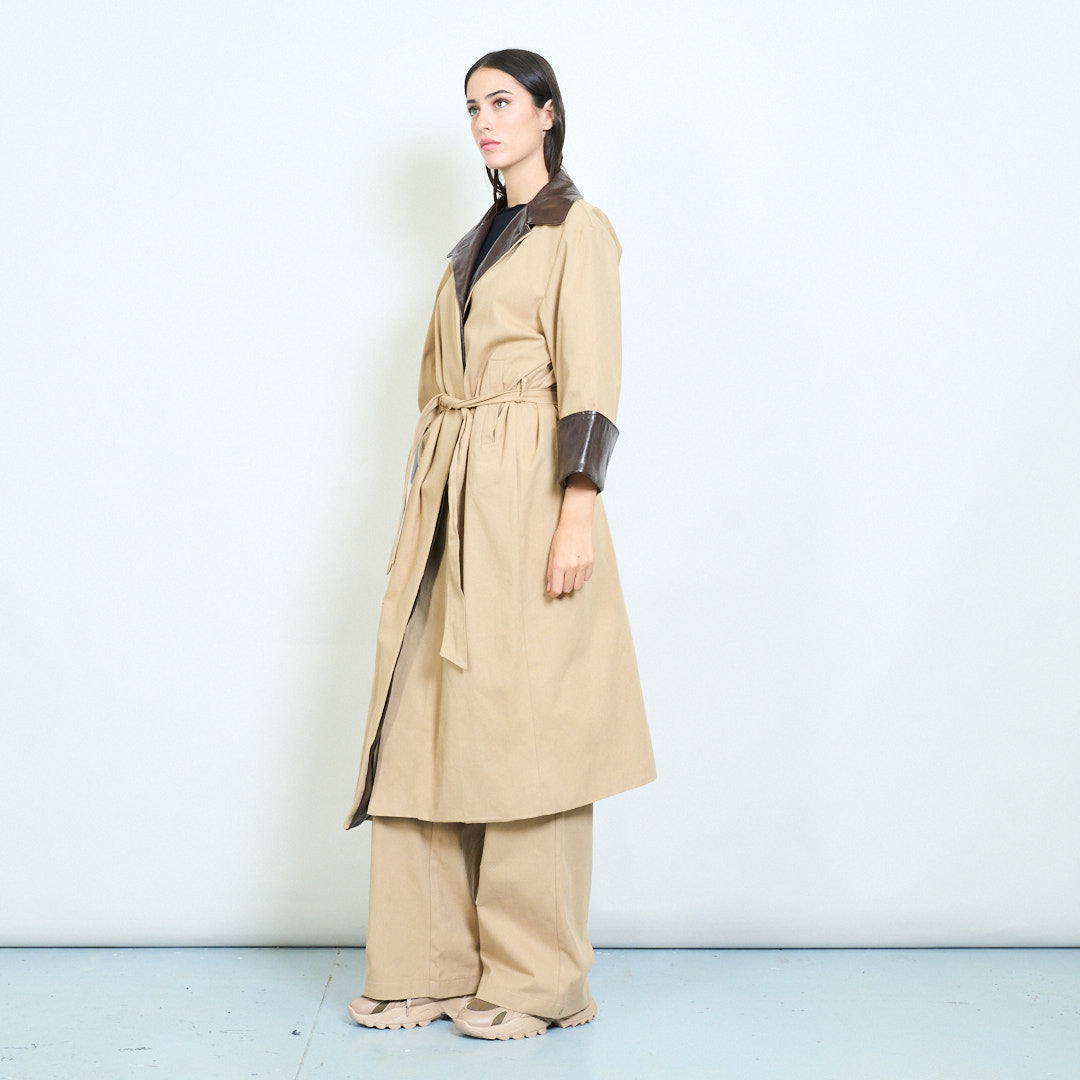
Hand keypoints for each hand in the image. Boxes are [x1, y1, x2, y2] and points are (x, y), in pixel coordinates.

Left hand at [546, 475, 596, 596]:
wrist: (576, 525)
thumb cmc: (561, 538)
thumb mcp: (551, 555)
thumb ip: (551, 573)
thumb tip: (550, 589)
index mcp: (559, 565)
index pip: (557, 589)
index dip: (554, 593)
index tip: (553, 592)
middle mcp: (572, 566)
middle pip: (567, 589)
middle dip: (562, 586)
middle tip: (560, 578)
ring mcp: (583, 565)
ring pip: (578, 586)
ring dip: (572, 582)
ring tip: (569, 573)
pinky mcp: (591, 563)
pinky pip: (586, 578)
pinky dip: (581, 576)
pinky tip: (578, 567)